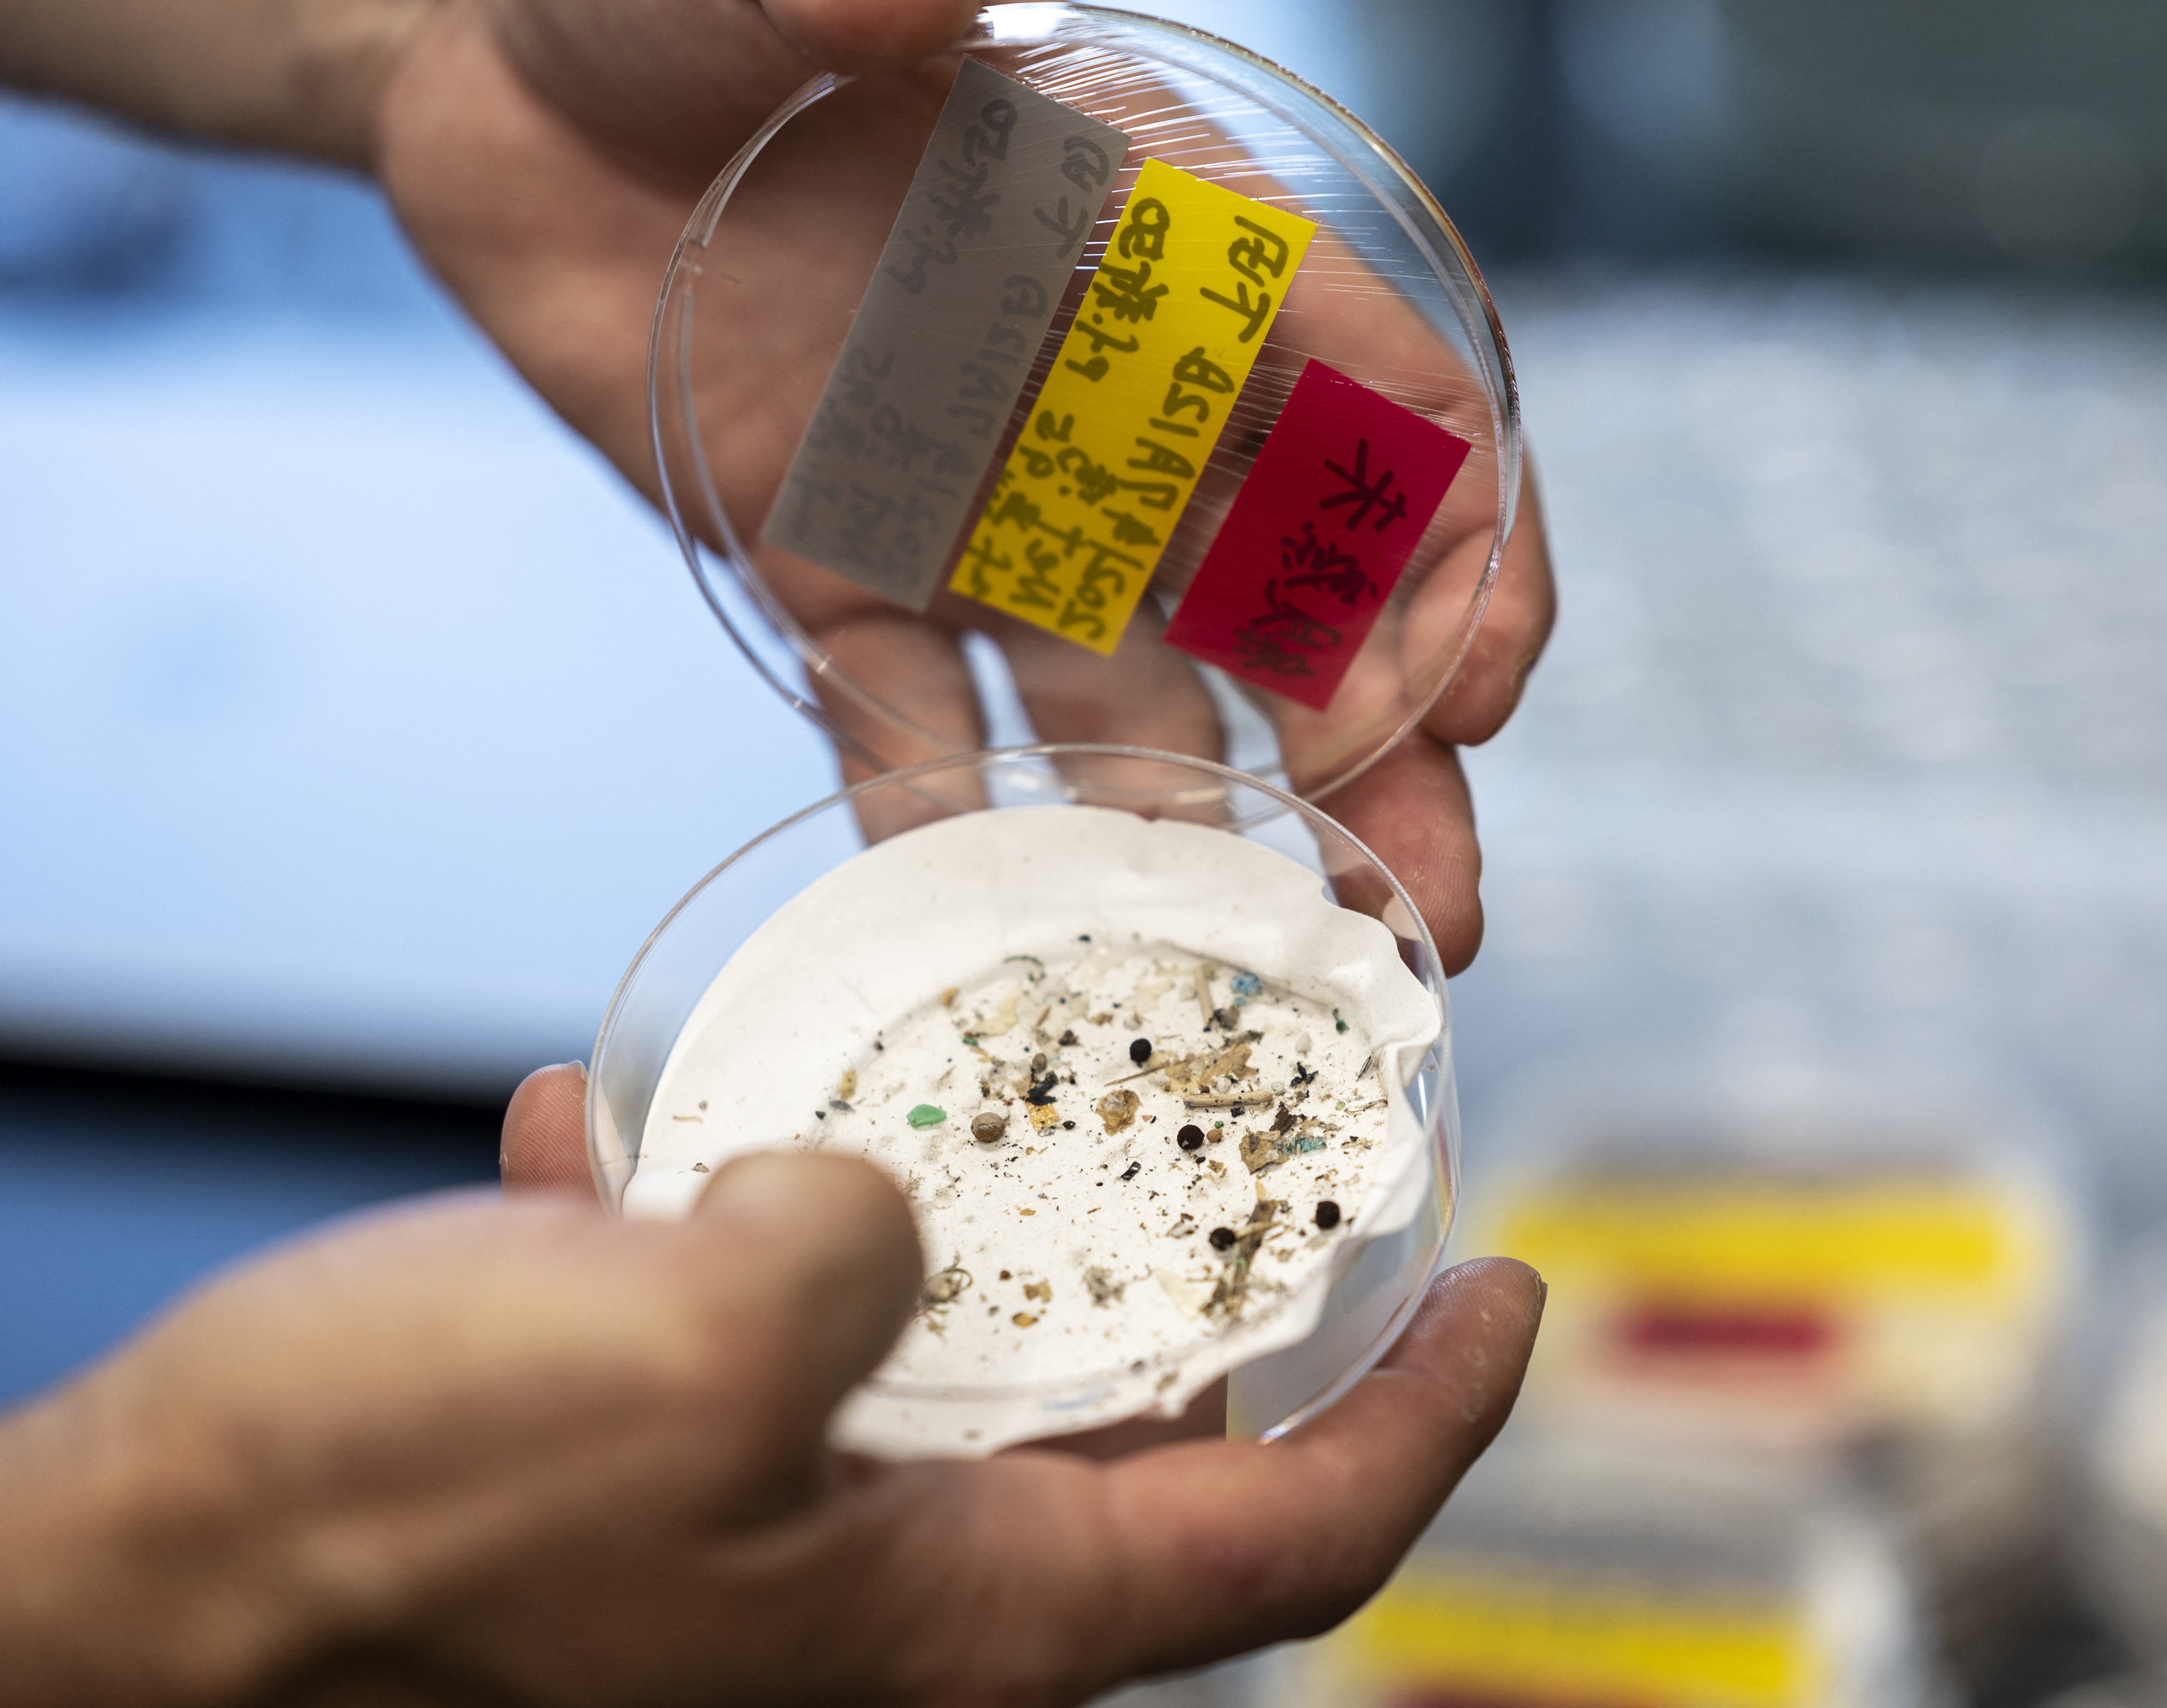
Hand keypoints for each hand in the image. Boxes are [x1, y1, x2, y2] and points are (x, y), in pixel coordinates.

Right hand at [0, 1064, 1542, 1707]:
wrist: (128, 1616)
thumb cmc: (385, 1521)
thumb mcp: (670, 1347)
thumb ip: (850, 1253)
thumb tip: (872, 1205)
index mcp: (956, 1621)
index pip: (1292, 1543)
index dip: (1433, 1423)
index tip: (1514, 1290)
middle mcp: (890, 1613)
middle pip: (1138, 1451)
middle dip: (1189, 1288)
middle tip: (1223, 1131)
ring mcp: (767, 1565)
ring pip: (929, 1377)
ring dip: (911, 1224)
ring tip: (880, 1089)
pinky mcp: (642, 1509)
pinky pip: (733, 1354)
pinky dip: (700, 1236)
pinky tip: (598, 1143)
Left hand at [372, 0, 1554, 971]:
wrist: (500, 87)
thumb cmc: (675, 0)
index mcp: (1170, 254)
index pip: (1390, 408)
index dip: (1463, 554)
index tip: (1479, 690)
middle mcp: (1114, 405)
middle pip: (1305, 604)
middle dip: (1386, 758)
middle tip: (1432, 916)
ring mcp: (989, 509)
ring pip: (1148, 702)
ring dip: (1213, 831)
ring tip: (1255, 966)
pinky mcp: (846, 577)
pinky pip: (924, 733)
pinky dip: (954, 824)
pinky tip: (994, 928)